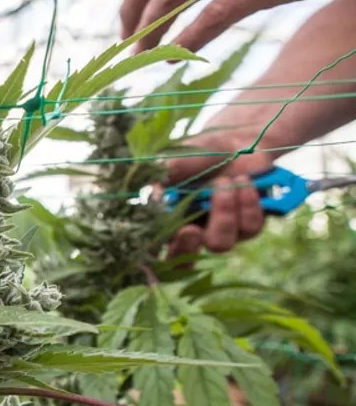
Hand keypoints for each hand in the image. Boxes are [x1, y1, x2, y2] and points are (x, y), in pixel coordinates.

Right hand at [164, 130, 272, 256]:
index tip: (178, 231)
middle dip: (189, 247)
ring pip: (221, 244)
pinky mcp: (250, 225)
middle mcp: (194, 233)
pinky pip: (250, 227)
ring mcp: (223, 232)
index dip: (166, 253)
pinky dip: (248, 203)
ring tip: (224, 182)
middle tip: (191, 229)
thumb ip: (162, 177)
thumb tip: (155, 197)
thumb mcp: (175, 161)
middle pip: (186, 263)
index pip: (161, 251)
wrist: (235, 141)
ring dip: (223, 212)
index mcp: (170, 221)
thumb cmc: (198, 152)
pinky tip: (244, 182)